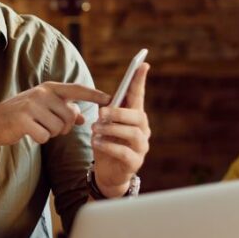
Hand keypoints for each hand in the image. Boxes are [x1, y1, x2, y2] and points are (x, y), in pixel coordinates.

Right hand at [0, 82, 109, 146]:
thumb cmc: (22, 115)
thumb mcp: (43, 108)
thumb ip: (63, 110)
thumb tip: (82, 117)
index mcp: (48, 88)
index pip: (77, 90)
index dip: (94, 95)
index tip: (111, 99)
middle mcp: (41, 93)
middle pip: (69, 116)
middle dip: (63, 127)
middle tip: (51, 127)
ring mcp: (32, 106)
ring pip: (58, 128)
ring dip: (50, 133)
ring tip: (37, 128)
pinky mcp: (24, 120)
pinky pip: (45, 136)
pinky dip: (39, 139)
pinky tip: (29, 133)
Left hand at [92, 63, 150, 196]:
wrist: (107, 173)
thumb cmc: (106, 144)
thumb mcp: (104, 126)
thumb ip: (106, 113)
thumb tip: (104, 103)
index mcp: (134, 117)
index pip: (138, 96)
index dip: (140, 81)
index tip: (143, 64)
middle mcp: (142, 130)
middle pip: (137, 115)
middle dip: (118, 112)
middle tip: (100, 113)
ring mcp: (142, 146)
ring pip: (132, 133)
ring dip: (111, 129)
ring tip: (96, 130)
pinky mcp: (135, 162)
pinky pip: (124, 152)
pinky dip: (108, 146)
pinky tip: (97, 143)